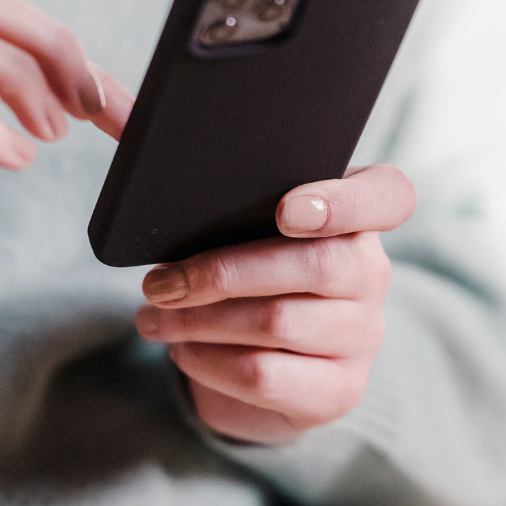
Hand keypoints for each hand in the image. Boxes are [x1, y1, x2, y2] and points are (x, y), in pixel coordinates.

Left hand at [134, 164, 415, 443]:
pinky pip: (264, 374)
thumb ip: (200, 180)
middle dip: (218, 271)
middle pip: (311, 265)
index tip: (288, 211)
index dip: (344, 203)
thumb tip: (116, 114)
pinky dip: (207, 361)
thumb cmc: (246, 281)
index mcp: (357, 220)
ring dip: (197, 320)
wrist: (265, 372)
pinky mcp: (338, 391)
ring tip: (151, 315)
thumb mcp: (236, 229)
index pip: (389, 196)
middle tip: (157, 283)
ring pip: (276, 322)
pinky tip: (181, 349)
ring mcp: (362, 337)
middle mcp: (372, 275)